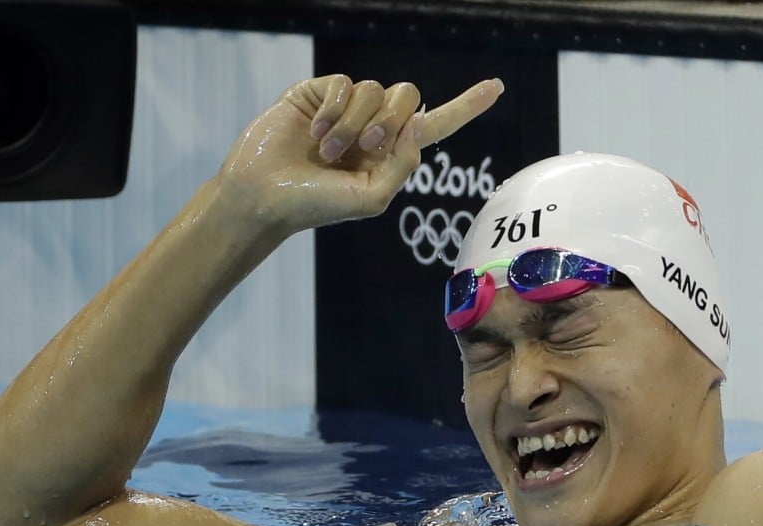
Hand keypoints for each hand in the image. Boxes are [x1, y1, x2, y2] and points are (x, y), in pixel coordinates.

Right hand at [218, 74, 503, 234]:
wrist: (264, 195)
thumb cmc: (315, 204)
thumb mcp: (370, 197)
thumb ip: (402, 164)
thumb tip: (417, 123)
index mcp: (391, 153)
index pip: (435, 125)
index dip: (466, 106)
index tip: (497, 87)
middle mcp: (373, 126)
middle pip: (408, 97)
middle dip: (392, 119)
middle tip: (367, 145)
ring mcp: (346, 107)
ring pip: (375, 89)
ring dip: (354, 123)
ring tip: (327, 150)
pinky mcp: (318, 92)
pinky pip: (344, 83)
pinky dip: (333, 110)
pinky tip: (313, 132)